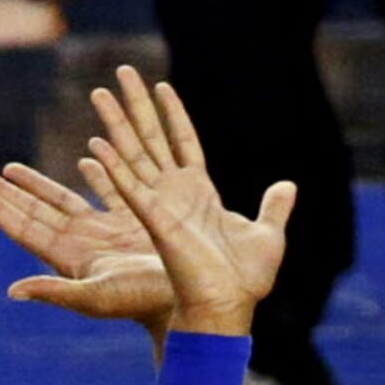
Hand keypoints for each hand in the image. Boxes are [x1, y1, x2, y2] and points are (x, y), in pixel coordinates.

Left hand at [0, 153, 171, 328]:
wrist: (184, 301)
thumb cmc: (142, 302)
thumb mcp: (94, 297)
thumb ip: (54, 292)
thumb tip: (12, 291)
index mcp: (67, 257)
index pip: (23, 227)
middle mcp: (78, 245)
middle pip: (32, 211)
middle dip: (4, 191)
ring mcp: (102, 235)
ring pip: (60, 200)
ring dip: (34, 184)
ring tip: (8, 168)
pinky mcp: (129, 226)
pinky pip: (104, 192)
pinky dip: (92, 175)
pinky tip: (83, 162)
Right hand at [85, 68, 293, 335]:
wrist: (230, 307)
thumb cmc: (246, 281)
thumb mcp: (269, 234)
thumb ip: (274, 207)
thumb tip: (287, 187)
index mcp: (201, 195)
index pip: (183, 144)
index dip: (173, 115)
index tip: (161, 87)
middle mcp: (175, 197)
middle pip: (150, 141)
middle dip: (135, 108)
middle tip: (118, 76)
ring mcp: (162, 207)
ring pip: (134, 157)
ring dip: (116, 126)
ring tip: (99, 94)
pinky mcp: (155, 222)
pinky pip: (129, 190)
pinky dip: (113, 169)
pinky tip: (96, 147)